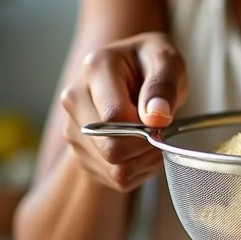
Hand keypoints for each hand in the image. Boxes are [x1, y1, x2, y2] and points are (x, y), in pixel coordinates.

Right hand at [60, 31, 187, 191]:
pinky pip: (115, 178)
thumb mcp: (167, 61)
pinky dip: (138, 169)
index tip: (162, 117)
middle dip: (145, 146)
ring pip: (114, 168)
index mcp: (95, 69)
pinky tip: (143, 148)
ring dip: (144, 159)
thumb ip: (163, 85)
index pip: (114, 117)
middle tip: (161, 130)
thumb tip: (155, 117)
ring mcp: (73, 128)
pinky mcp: (80, 151)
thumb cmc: (152, 63)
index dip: (146, 127)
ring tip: (153, 135)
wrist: (135, 71)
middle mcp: (75, 99)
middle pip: (110, 148)